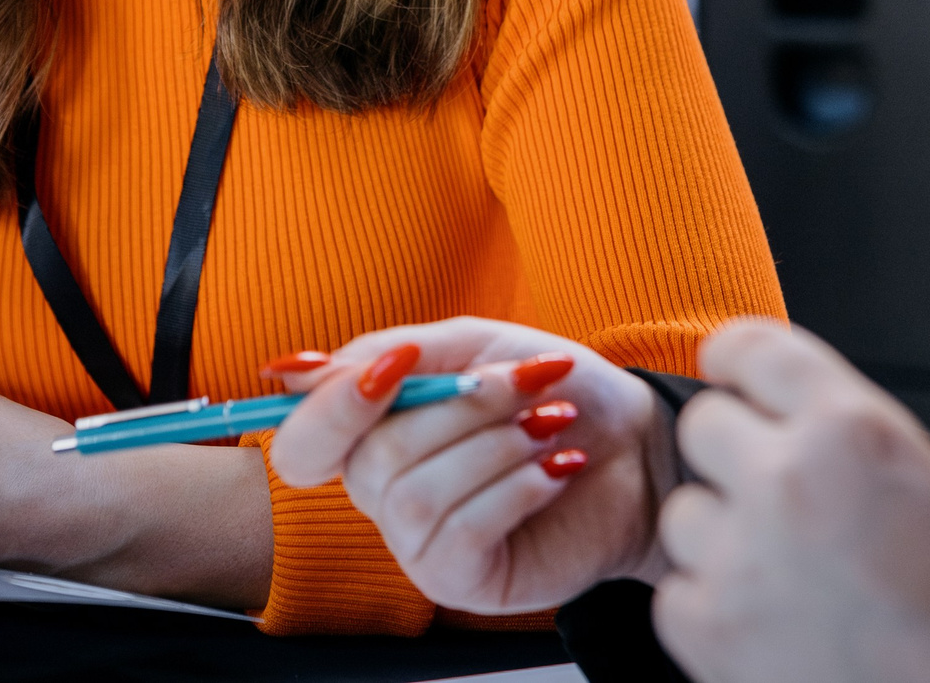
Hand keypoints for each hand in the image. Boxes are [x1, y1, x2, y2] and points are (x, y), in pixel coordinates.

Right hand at [266, 317, 669, 615]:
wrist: (635, 442)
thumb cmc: (550, 388)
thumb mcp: (469, 346)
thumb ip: (384, 352)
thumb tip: (295, 370)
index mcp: (368, 436)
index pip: (301, 444)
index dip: (333, 408)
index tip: (399, 365)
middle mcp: (382, 496)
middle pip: (375, 457)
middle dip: (461, 408)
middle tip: (528, 382)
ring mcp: (417, 545)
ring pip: (418, 495)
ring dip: (496, 447)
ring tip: (551, 424)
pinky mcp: (462, 582)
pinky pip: (462, 534)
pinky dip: (515, 490)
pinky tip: (556, 469)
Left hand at [652, 319, 929, 682]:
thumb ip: (861, 443)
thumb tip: (804, 424)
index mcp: (852, 429)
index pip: (753, 347)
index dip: (737, 359)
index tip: (730, 374)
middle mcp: (787, 478)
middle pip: (702, 425)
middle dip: (734, 454)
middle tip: (774, 497)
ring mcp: (741, 557)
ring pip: (684, 513)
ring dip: (721, 537)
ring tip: (786, 577)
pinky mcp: (711, 630)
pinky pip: (676, 594)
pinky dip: (712, 609)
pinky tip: (772, 626)